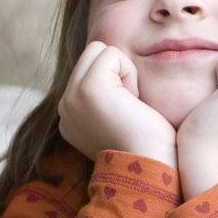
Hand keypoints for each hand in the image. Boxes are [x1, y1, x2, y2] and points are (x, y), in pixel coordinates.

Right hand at [57, 41, 177, 167]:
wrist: (153, 167)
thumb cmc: (153, 145)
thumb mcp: (123, 117)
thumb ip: (112, 97)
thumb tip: (122, 79)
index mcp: (71, 114)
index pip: (91, 67)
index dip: (119, 79)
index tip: (128, 112)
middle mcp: (64, 106)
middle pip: (93, 53)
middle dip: (119, 71)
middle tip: (131, 105)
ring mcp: (71, 97)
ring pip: (100, 50)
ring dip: (124, 72)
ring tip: (131, 105)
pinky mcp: (88, 89)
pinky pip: (112, 54)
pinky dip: (130, 73)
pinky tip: (133, 102)